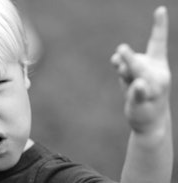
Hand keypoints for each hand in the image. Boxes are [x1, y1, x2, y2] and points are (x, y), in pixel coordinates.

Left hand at [111, 6, 170, 133]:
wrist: (150, 121)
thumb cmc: (142, 94)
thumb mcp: (132, 77)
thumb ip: (124, 64)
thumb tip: (115, 57)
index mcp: (156, 65)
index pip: (158, 43)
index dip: (159, 26)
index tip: (160, 9)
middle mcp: (157, 75)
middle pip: (140, 63)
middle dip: (130, 57)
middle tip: (120, 48)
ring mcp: (152, 90)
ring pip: (138, 75)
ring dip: (129, 68)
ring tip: (119, 59)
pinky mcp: (143, 102)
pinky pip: (140, 95)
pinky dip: (139, 90)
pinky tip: (139, 85)